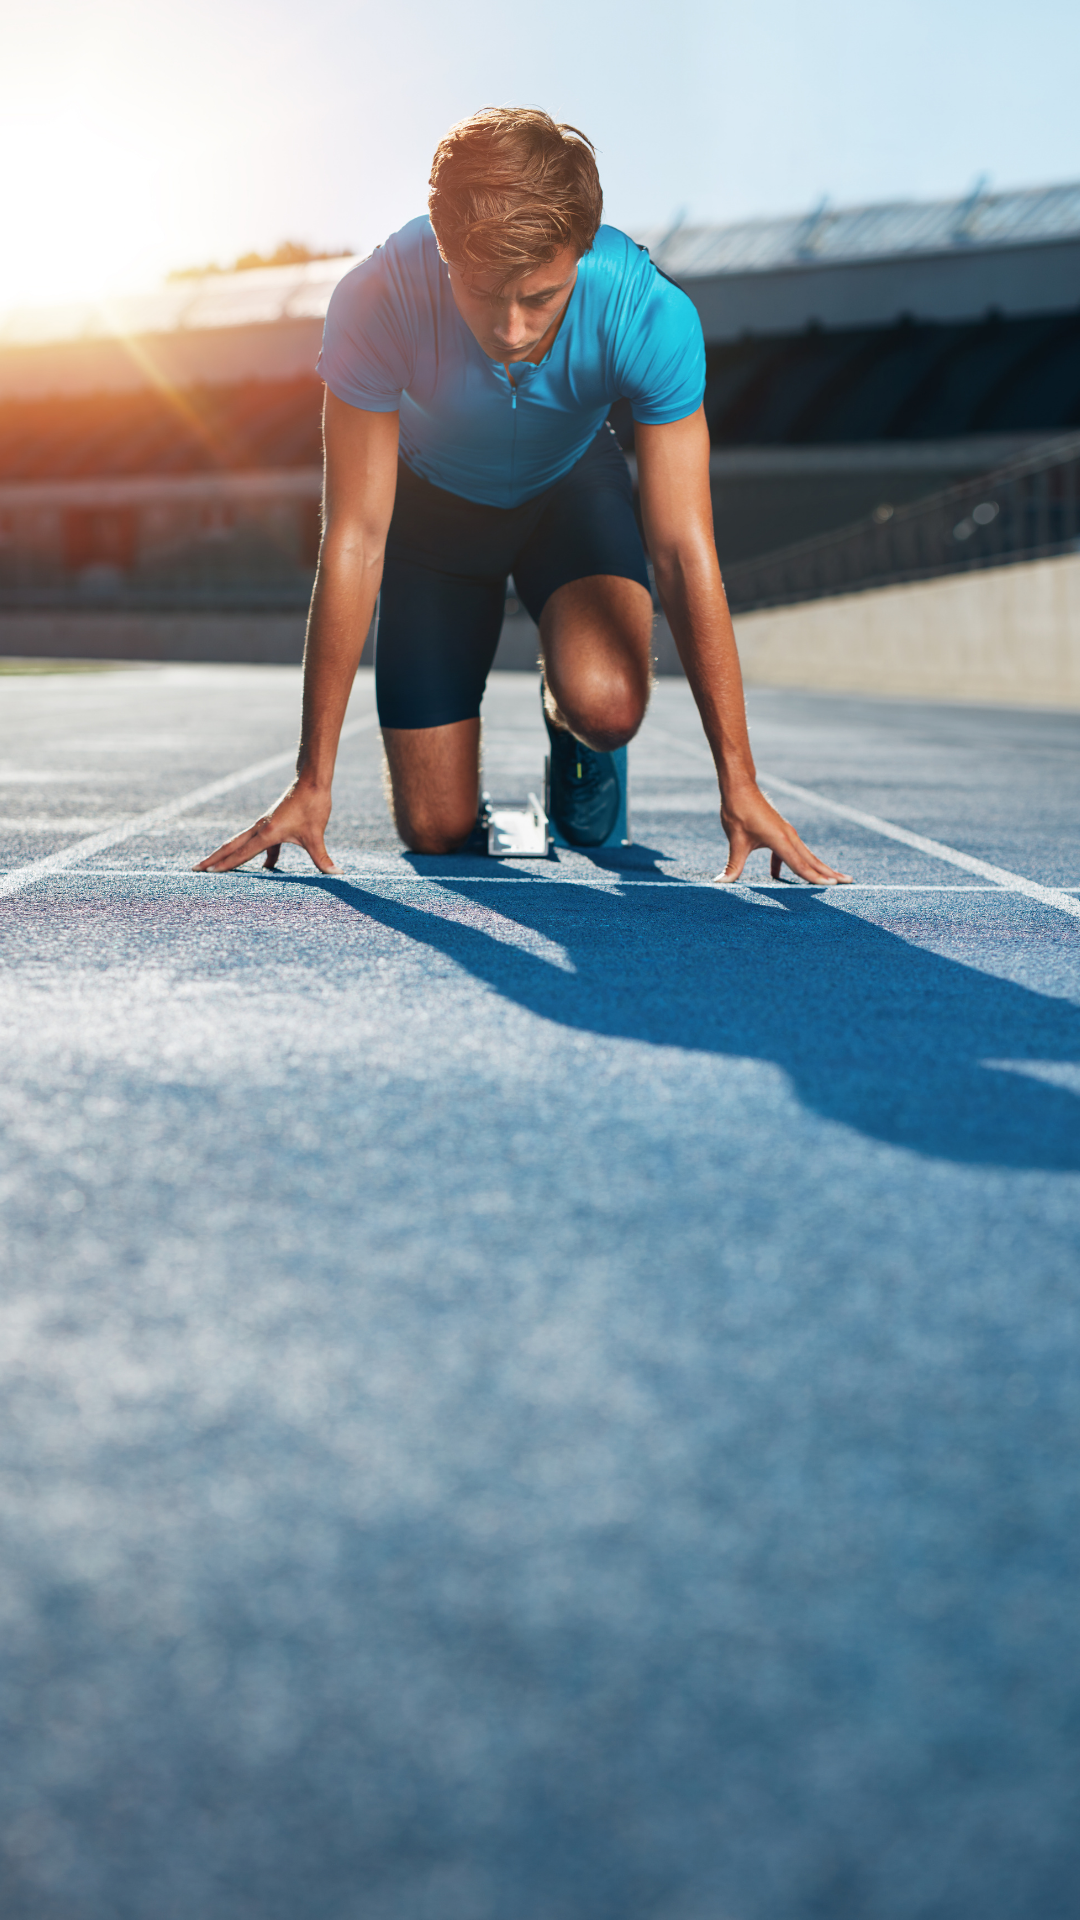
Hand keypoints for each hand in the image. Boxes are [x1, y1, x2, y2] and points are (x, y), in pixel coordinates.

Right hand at [194, 781, 338, 874]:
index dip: (224, 865)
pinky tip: (267, 868)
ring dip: (228, 855)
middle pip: (231, 847)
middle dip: (214, 859)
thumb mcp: (316, 834)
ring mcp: (264, 825)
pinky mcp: (272, 824)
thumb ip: (322, 857)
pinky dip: (258, 855)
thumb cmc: (313, 805)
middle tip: (194, 869)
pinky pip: (259, 843)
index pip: (241, 853)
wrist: (312, 781)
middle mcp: (260, 829)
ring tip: (216, 867)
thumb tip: (336, 874)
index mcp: (267, 833)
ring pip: (241, 843)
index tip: (207, 873)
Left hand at [717, 783, 850, 885]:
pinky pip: (790, 852)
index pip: (801, 864)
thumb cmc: (738, 811)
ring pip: (806, 855)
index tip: (832, 886)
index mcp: (781, 839)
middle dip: (830, 873)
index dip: (815, 878)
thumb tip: (721, 883)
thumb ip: (733, 865)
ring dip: (819, 868)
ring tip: (834, 879)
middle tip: (849, 882)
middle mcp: (789, 836)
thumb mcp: (735, 840)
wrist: (740, 787)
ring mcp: (786, 833)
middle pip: (812, 860)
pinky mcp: (780, 832)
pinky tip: (777, 876)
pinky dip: (791, 863)